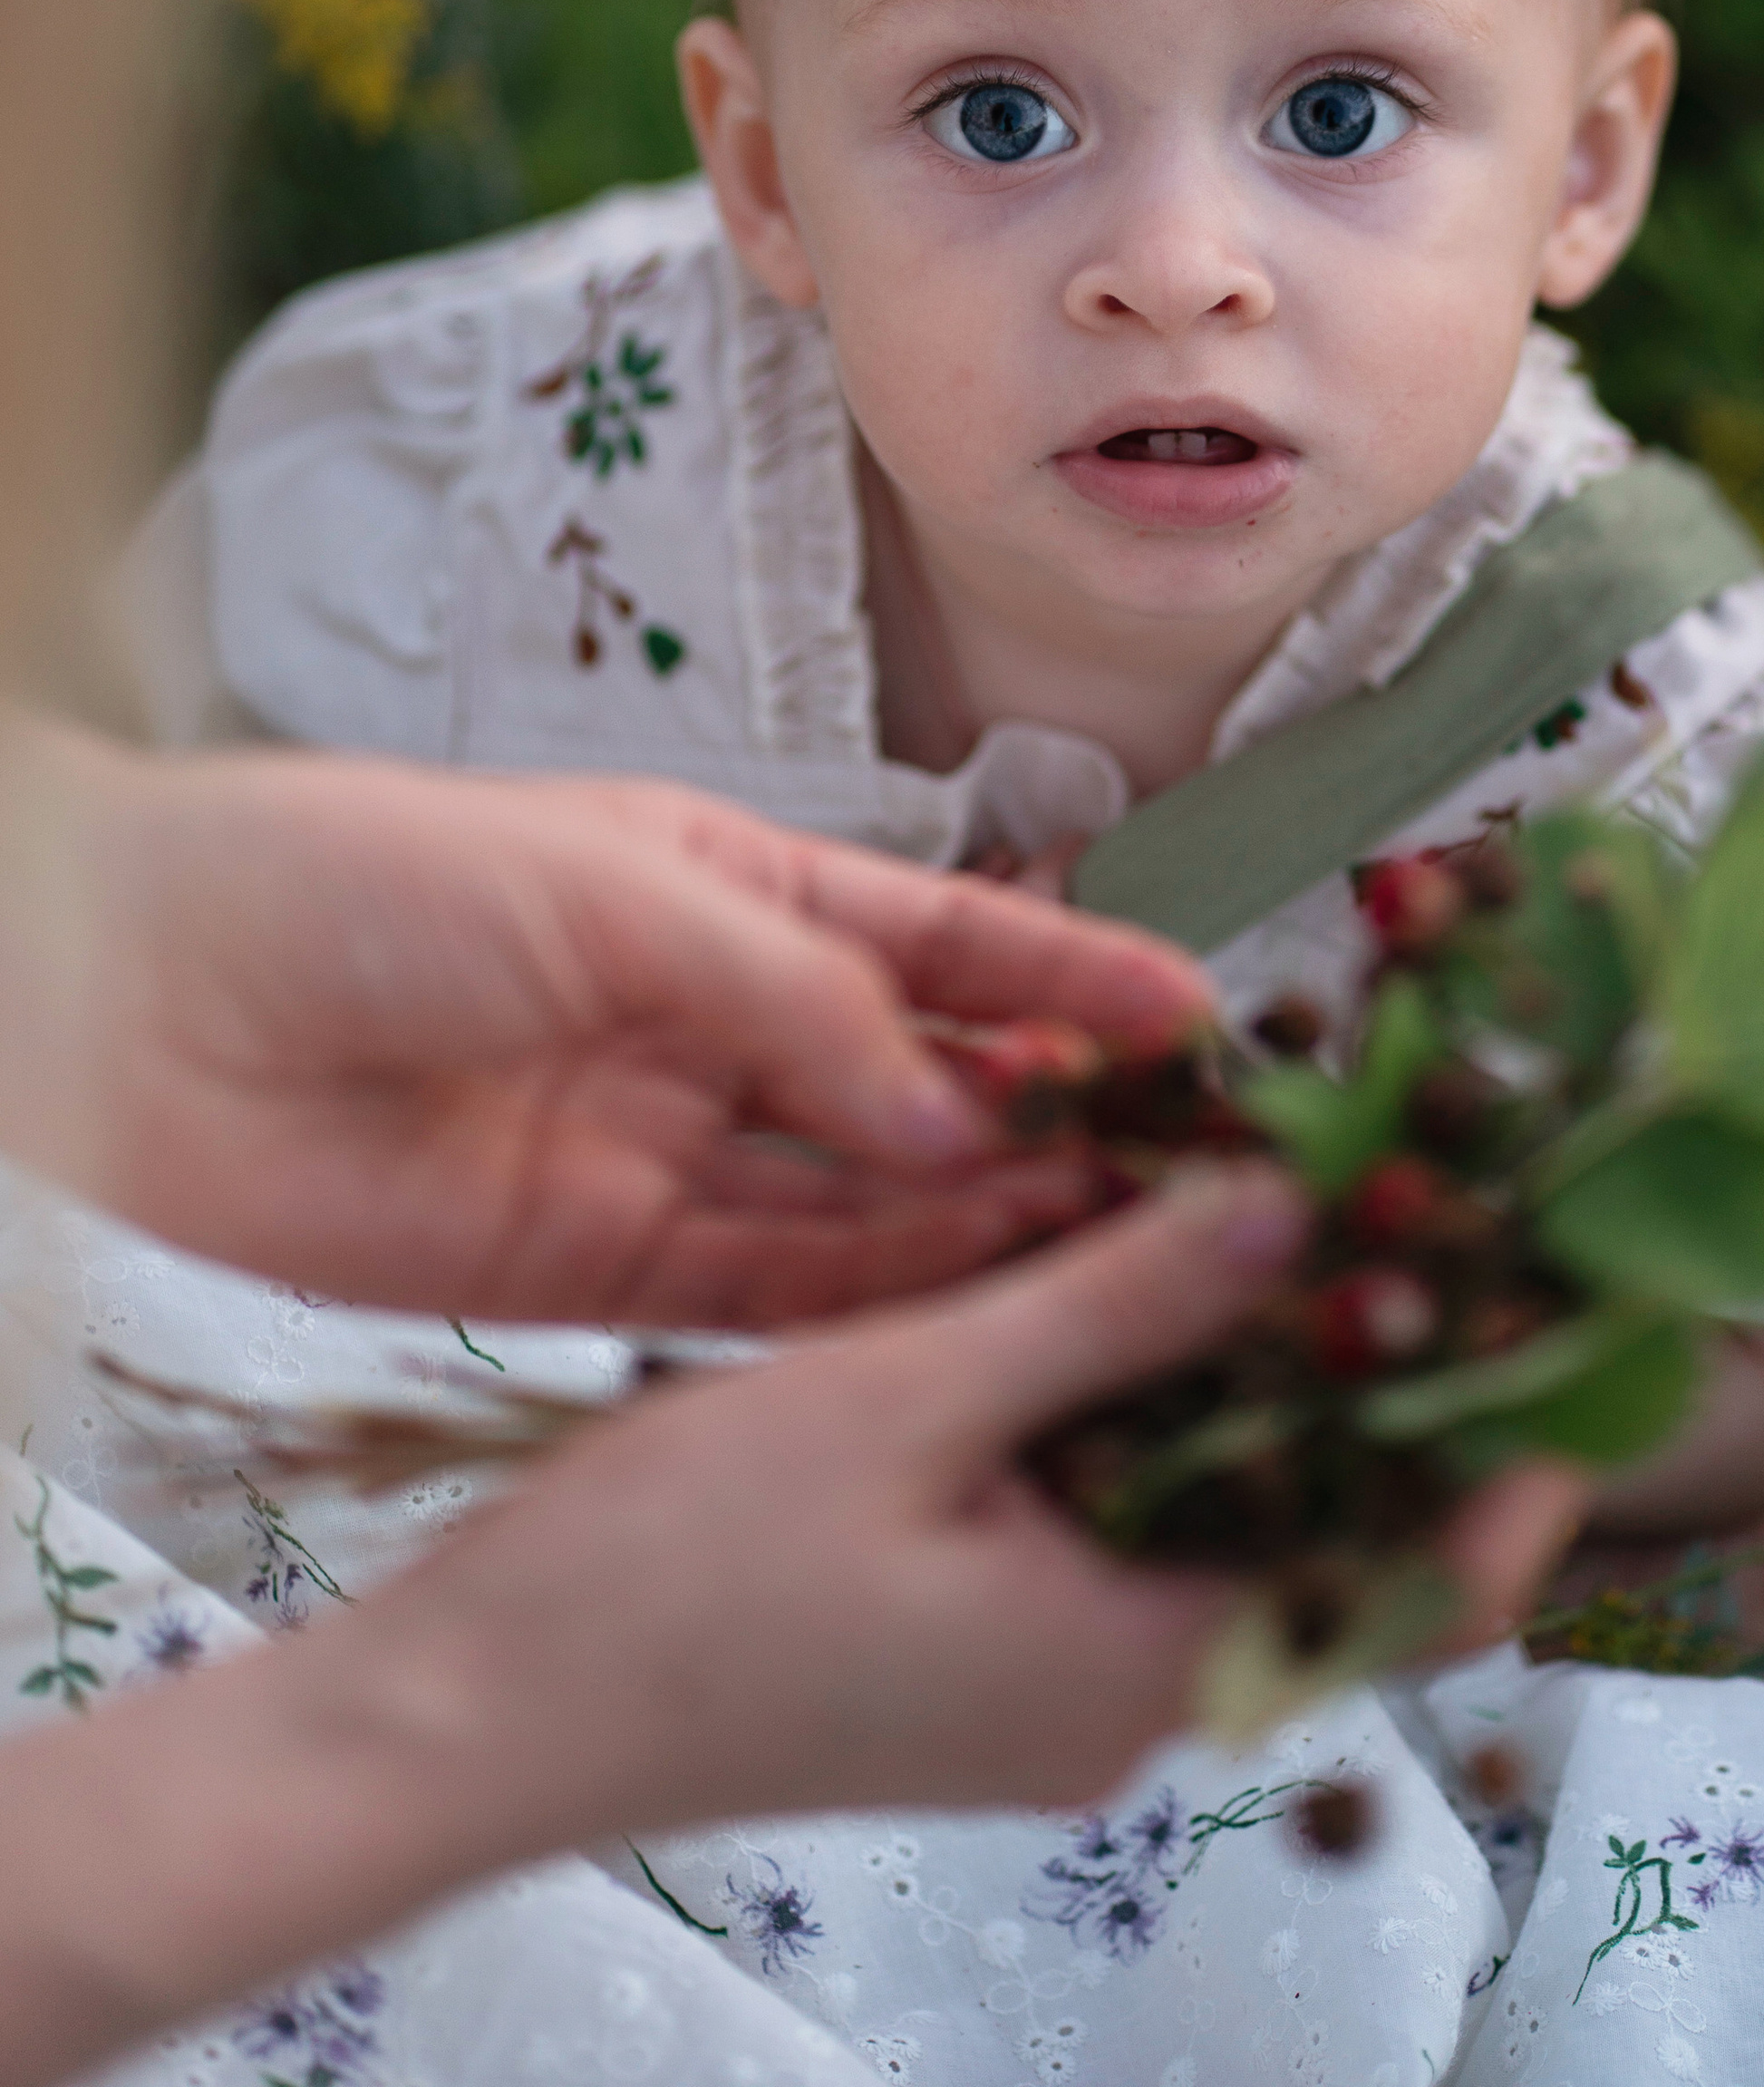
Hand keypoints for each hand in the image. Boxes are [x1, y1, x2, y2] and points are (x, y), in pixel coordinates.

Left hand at [8, 721, 1214, 1326]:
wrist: (153, 999)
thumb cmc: (364, 876)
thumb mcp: (620, 893)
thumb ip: (803, 1005)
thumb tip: (967, 1115)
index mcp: (732, 887)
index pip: (943, 936)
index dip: (1073, 973)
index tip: (1200, 1016)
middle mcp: (718, 1020)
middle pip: (922, 1081)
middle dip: (1052, 1119)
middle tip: (1185, 1168)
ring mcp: (665, 1146)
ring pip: (868, 1202)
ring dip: (986, 1222)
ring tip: (1115, 1242)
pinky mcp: (600, 1265)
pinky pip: (770, 1290)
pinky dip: (874, 1299)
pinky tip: (973, 1300)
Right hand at [416, 1165, 1585, 1835]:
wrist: (481, 1716)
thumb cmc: (671, 1576)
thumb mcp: (906, 1395)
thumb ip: (1110, 1302)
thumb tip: (1290, 1204)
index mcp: (1132, 1665)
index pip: (1412, 1586)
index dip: (1515, 1457)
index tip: (1585, 1316)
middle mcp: (1119, 1698)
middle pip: (1335, 1550)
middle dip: (1404, 1390)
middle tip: (1458, 1219)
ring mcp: (1048, 1684)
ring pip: (1230, 1530)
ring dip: (1277, 1388)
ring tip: (1326, 1219)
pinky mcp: (982, 1653)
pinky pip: (1130, 1533)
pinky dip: (1167, 1417)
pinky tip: (1147, 1287)